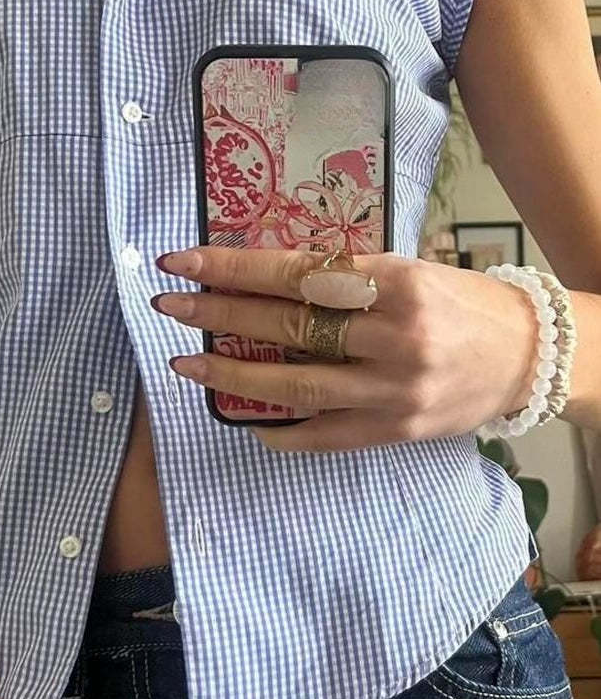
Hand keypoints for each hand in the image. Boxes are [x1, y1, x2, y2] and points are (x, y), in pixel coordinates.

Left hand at [152, 246, 538, 451]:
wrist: (528, 356)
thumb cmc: (460, 301)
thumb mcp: (405, 268)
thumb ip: (341, 276)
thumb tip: (262, 274)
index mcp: (394, 282)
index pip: (295, 273)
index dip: (233, 267)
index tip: (183, 262)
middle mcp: (394, 336)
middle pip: (287, 327)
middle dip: (219, 314)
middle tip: (170, 305)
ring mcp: (394, 391)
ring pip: (295, 387)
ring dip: (231, 374)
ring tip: (185, 362)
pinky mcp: (397, 431)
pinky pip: (324, 436)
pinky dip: (279, 430)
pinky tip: (243, 418)